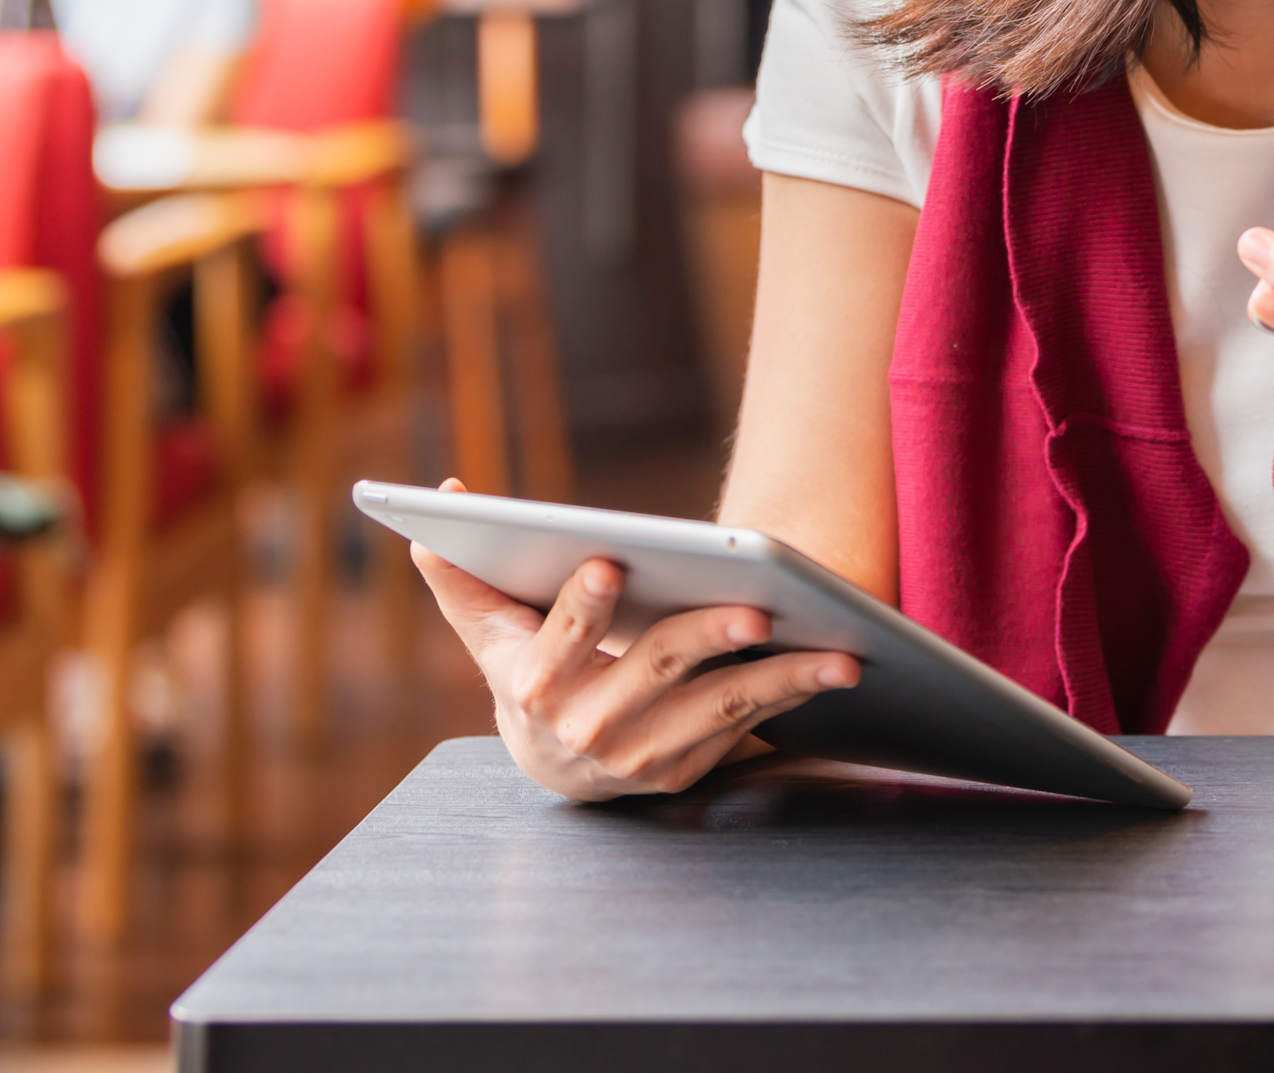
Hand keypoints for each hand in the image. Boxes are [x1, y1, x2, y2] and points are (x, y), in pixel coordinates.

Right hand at [411, 480, 858, 802]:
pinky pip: (744, 729)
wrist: (552, 764)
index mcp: (535, 686)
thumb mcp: (485, 629)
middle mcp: (588, 729)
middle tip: (755, 605)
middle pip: (655, 670)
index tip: (610, 563)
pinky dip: (790, 698)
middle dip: (706, 634)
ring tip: (835, 652)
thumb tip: (437, 502)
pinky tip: (832, 668)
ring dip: (781, 679)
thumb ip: (460, 573)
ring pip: (718, 708)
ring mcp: (641, 757)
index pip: (559, 642)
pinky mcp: (684, 771)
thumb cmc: (524, 669)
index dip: (582, 606)